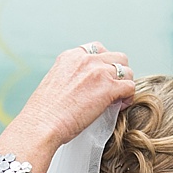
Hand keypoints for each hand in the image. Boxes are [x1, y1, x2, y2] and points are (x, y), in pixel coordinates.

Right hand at [14, 43, 136, 143]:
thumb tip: (86, 87)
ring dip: (125, 84)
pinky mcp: (109, 88)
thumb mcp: (56, 82)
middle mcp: (86, 59)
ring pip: (127, 71)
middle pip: (117, 57)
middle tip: (113, 89)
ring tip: (117, 99)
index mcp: (71, 56)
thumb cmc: (45, 112)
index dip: (104, 64)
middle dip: (118, 72)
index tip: (101, 78)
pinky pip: (130, 87)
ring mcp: (99, 72)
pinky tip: (119, 106)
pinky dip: (128, 98)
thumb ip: (72, 77)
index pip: (97, 49)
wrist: (42, 124)